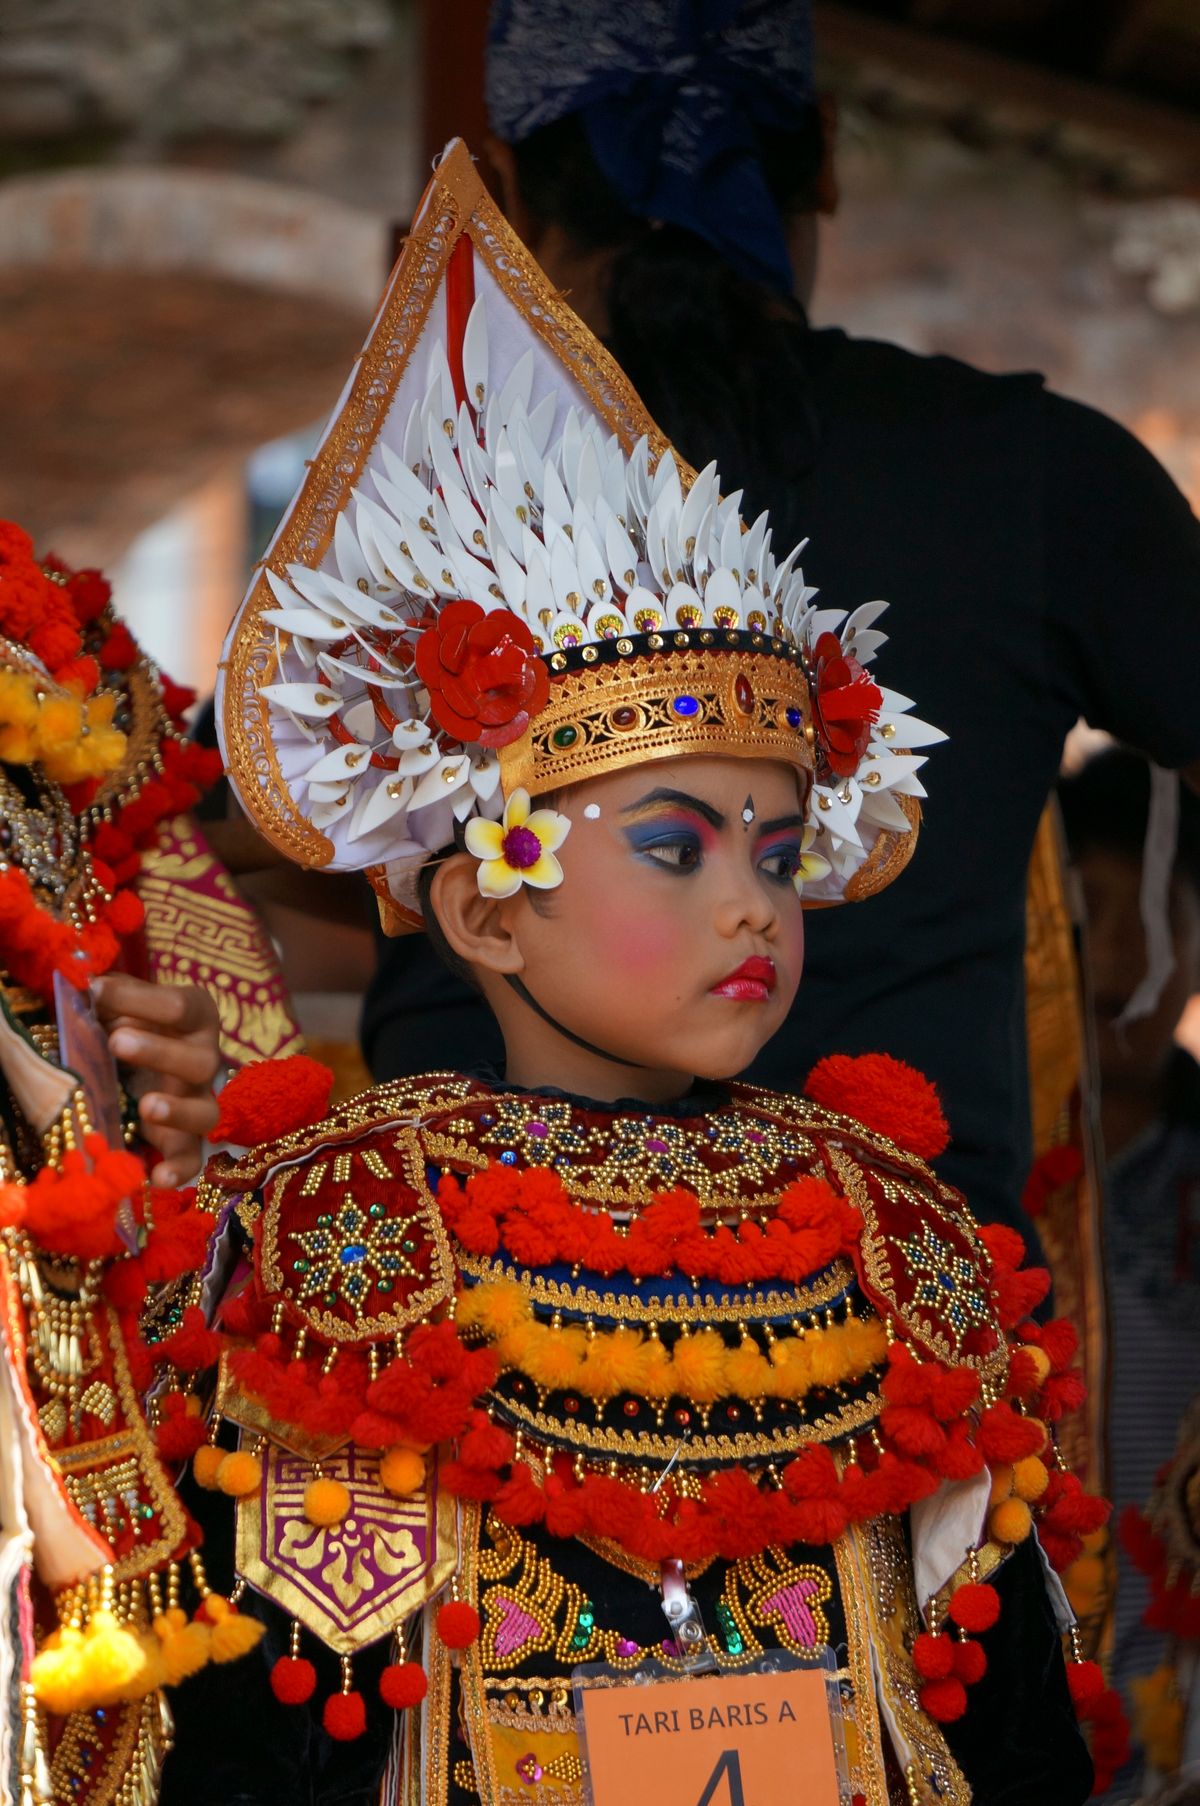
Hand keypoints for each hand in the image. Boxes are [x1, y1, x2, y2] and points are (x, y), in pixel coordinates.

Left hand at [92, 974, 221, 1186]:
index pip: (180, 1006)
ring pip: (206, 1113)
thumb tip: (89, 985)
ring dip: (178, 1111)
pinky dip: (178, 1170)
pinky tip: (157, 1177)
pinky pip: (192, 1159)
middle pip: (200, 1060)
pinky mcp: (185, 1141)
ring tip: (146, 1106)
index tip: (94, 991)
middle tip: (116, 1041)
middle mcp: (206, 1059)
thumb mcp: (125, 1003)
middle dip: (160, 1052)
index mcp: (196, 1018)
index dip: (139, 998)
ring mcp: (199, 1102)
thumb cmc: (133, 1024)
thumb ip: (111, 995)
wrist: (144, 1063)